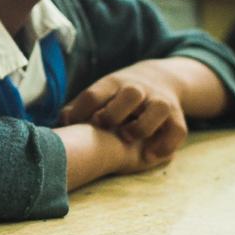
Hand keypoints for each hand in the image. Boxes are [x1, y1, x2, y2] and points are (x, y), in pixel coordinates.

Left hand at [60, 63, 188, 165]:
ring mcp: (160, 102)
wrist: (160, 78)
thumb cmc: (118, 95)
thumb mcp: (100, 94)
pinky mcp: (176, 117)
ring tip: (129, 137)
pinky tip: (149, 156)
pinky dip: (165, 145)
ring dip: (142, 126)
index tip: (69, 126)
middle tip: (103, 126)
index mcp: (113, 84)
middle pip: (130, 94)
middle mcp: (139, 90)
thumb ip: (78, 109)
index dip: (80, 111)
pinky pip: (177, 130)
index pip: (95, 94)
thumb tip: (58, 125)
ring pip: (157, 109)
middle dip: (114, 113)